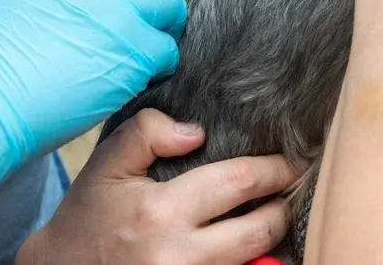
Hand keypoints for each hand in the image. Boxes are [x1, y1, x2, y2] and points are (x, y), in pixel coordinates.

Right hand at [0, 0, 185, 214]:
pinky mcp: (135, 50)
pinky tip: (133, 84)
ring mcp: (120, 11)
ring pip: (170, 6)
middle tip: (144, 34)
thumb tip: (87, 15)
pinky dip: (158, 68)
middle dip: (155, 1)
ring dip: (161, 32)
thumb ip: (64, 0)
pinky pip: (167, 52)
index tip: (126, 13)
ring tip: (140, 61)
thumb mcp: (23, 7)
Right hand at [19, 110, 296, 264]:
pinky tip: (254, 245)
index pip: (238, 183)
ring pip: (255, 262)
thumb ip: (147, 132)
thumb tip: (197, 131)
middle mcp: (180, 255)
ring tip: (276, 214)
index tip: (294, 159)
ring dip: (273, 238)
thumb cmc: (88, 215)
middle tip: (294, 187)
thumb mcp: (108, 163)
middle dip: (283, 207)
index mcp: (161, 213)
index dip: (275, 169)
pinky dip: (252, 262)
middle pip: (260, 231)